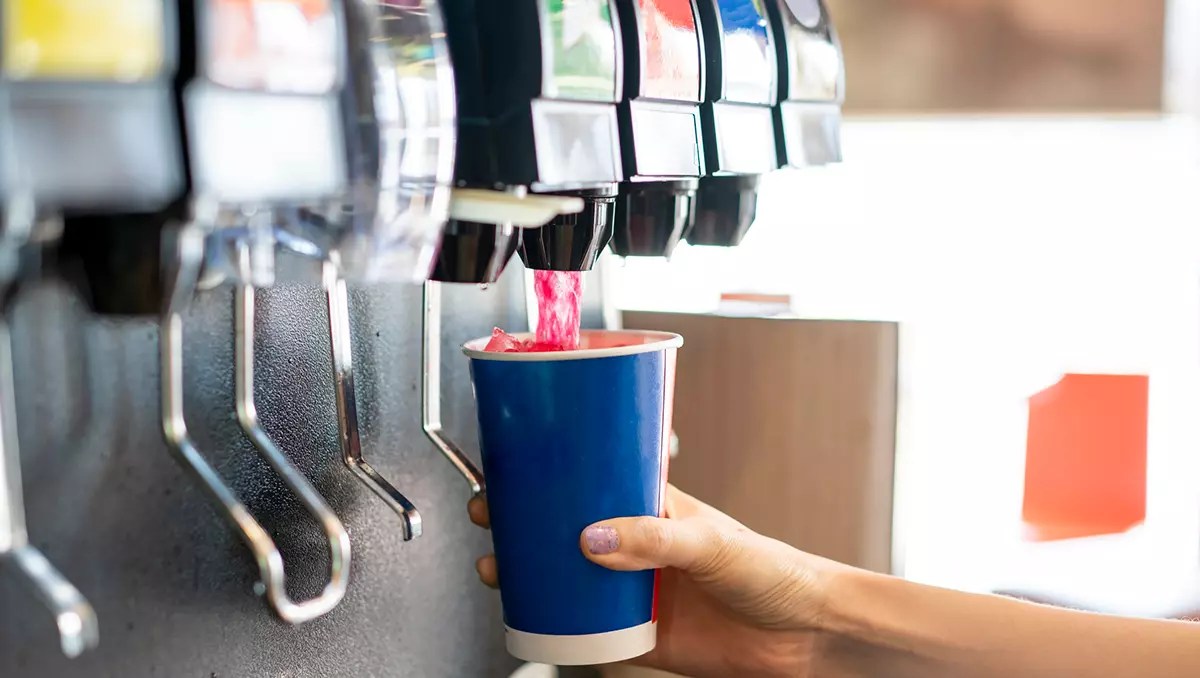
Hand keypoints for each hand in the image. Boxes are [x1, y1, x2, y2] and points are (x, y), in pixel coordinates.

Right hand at [469, 485, 849, 677]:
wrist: (804, 637)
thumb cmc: (776, 572)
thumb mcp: (713, 544)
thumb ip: (656, 539)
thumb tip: (595, 537)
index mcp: (655, 506)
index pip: (593, 477)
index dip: (551, 471)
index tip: (513, 466)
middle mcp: (638, 543)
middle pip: (566, 525)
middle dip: (523, 520)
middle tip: (490, 514)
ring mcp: (634, 589)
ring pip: (567, 575)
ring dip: (528, 571)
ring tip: (497, 567)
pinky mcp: (636, 633)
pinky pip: (583, 628)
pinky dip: (553, 622)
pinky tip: (533, 616)